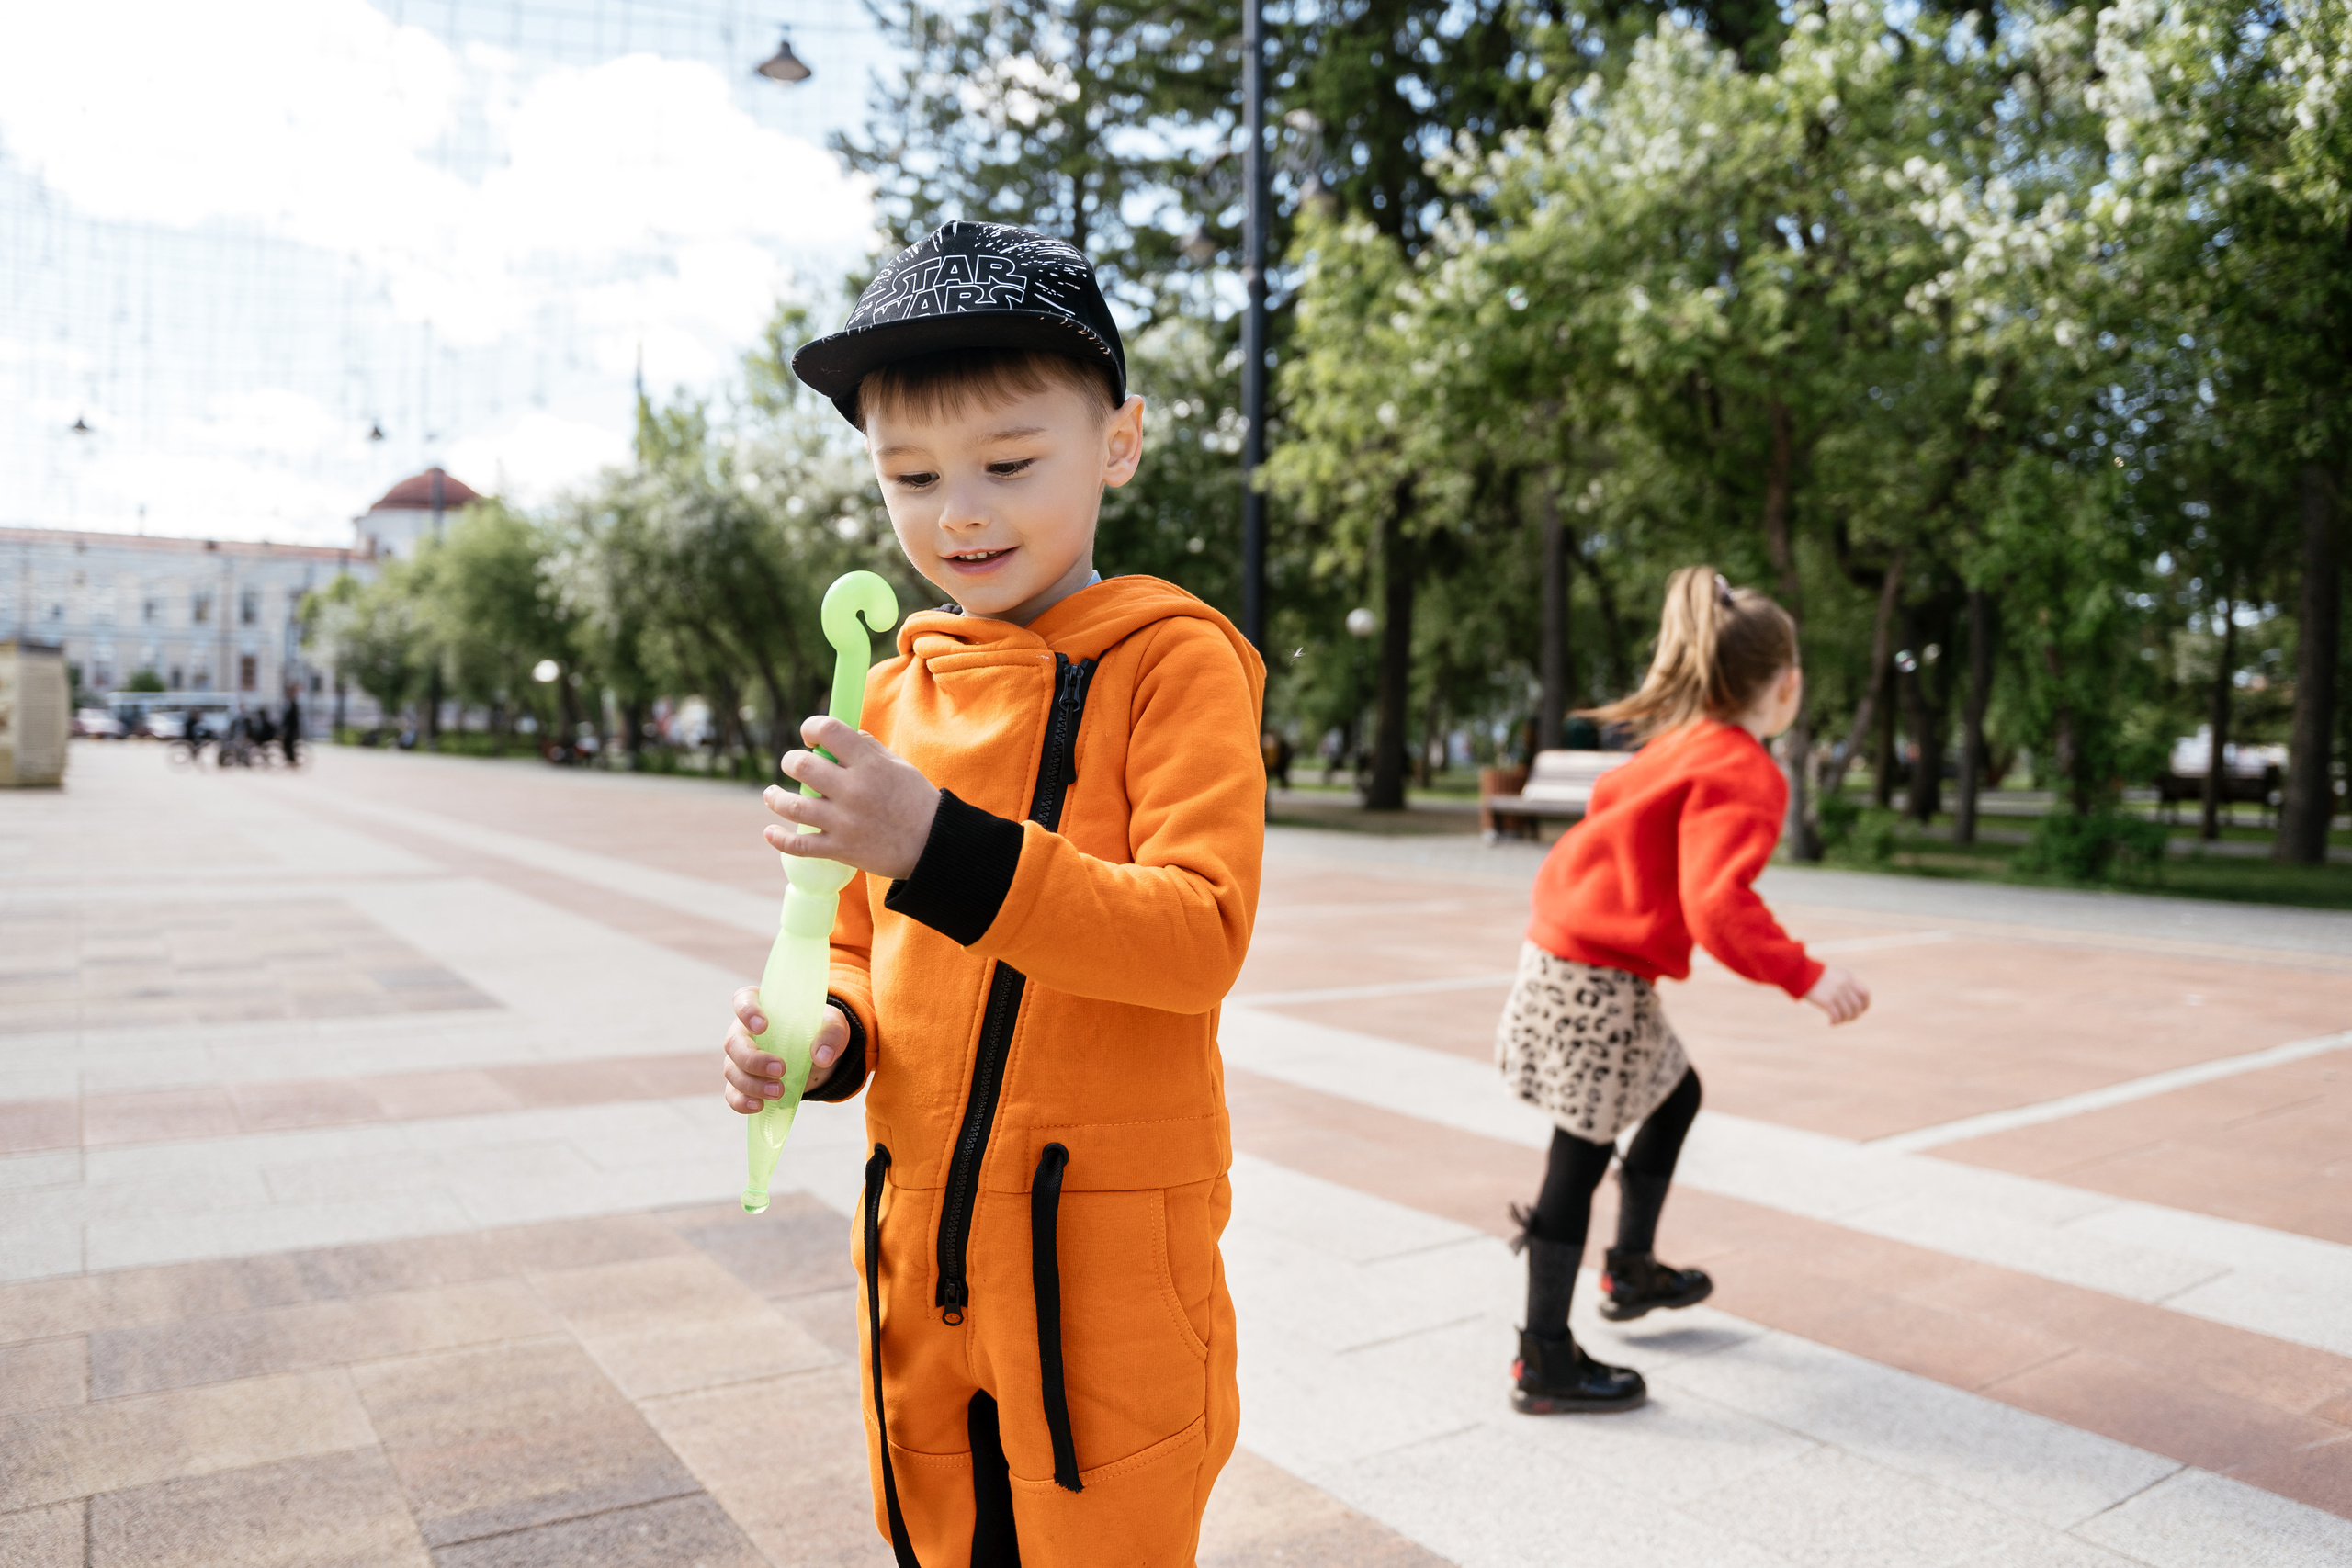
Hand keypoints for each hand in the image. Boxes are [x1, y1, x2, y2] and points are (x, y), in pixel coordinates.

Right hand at [722, 987, 851, 1112]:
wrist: (817, 1057)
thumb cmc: (820, 1030)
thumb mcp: (834, 1025)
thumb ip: (831, 1034)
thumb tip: (822, 1056)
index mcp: (763, 1006)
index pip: (743, 1000)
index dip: (747, 1011)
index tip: (763, 1026)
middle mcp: (744, 1031)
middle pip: (734, 1042)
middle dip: (753, 1059)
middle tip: (780, 1069)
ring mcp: (739, 1059)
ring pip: (732, 1070)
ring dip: (752, 1084)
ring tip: (779, 1091)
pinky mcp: (743, 1083)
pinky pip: (732, 1093)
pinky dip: (741, 1102)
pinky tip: (758, 1106)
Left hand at [764, 716, 939, 880]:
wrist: (932, 846)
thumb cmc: (917, 801)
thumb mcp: (898, 765)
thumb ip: (868, 747)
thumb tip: (841, 735)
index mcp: (869, 764)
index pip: (828, 730)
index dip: (811, 727)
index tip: (810, 736)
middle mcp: (852, 790)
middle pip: (801, 765)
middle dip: (790, 761)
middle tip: (793, 764)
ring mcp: (844, 822)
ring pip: (792, 806)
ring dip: (775, 798)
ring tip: (771, 794)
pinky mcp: (840, 849)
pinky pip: (799, 846)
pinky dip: (779, 839)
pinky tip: (771, 831)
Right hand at [1804, 965, 1870, 1025]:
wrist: (1798, 971)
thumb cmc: (1813, 974)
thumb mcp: (1833, 974)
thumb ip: (1844, 983)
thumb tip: (1851, 1000)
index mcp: (1848, 977)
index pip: (1865, 994)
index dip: (1865, 1005)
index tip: (1859, 1011)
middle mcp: (1845, 985)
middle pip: (1858, 1006)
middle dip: (1854, 1016)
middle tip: (1846, 1019)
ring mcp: (1836, 993)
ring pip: (1848, 1013)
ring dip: (1844, 1020)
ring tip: (1837, 1021)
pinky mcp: (1826, 1001)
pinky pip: (1836, 1016)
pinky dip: (1835, 1022)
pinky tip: (1830, 1023)